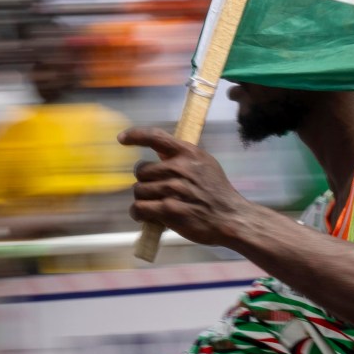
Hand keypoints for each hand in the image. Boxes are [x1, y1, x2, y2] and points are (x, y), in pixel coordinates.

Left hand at [121, 128, 257, 246]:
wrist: (231, 217)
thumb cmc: (217, 192)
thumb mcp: (205, 164)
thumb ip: (183, 156)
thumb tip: (159, 151)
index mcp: (188, 153)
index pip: (155, 137)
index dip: (135, 135)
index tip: (122, 139)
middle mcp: (179, 168)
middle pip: (141, 171)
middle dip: (145, 183)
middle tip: (156, 192)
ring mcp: (173, 189)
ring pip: (138, 191)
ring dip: (143, 200)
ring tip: (155, 206)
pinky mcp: (169, 210)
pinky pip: (139, 208)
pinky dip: (138, 213)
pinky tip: (145, 216)